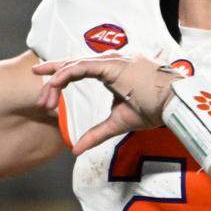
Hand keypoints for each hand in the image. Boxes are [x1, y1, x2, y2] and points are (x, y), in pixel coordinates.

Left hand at [32, 53, 182, 154]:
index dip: (61, 74)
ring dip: (56, 80)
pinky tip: (54, 83)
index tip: (46, 86)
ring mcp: (112, 61)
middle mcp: (111, 61)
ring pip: (74, 64)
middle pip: (74, 63)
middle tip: (36, 84)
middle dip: (53, 74)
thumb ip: (96, 133)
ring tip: (44, 96)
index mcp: (113, 70)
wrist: (174, 105)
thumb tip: (76, 150)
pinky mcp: (112, 65)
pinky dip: (66, 75)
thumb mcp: (118, 122)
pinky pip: (82, 67)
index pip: (81, 67)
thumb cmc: (154, 109)